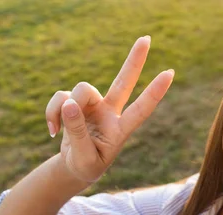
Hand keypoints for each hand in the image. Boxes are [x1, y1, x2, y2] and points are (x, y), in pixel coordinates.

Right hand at [45, 36, 173, 182]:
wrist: (75, 167)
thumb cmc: (86, 165)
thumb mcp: (83, 157)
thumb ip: (77, 132)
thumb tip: (68, 102)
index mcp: (121, 129)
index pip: (141, 109)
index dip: (155, 92)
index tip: (170, 74)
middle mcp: (111, 113)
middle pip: (124, 82)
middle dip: (134, 60)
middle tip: (147, 39)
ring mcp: (94, 106)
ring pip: (80, 90)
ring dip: (65, 106)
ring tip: (59, 129)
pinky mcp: (76, 103)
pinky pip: (60, 97)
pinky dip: (52, 112)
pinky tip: (53, 130)